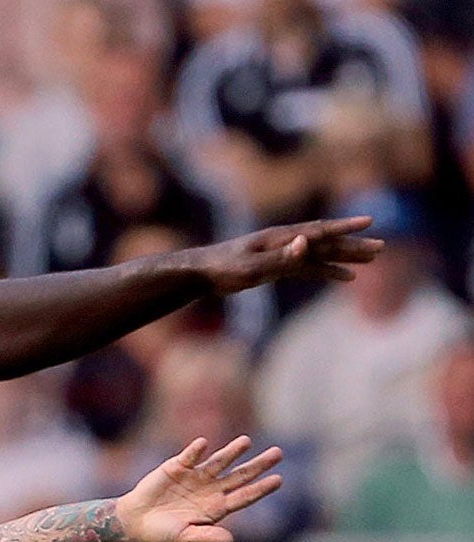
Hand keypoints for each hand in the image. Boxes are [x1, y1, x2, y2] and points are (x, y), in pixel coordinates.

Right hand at [115, 436, 283, 541]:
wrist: (136, 521)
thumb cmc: (163, 533)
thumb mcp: (185, 538)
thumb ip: (207, 538)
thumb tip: (230, 540)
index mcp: (217, 507)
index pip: (245, 496)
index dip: (261, 488)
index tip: (278, 480)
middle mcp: (211, 489)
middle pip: (240, 475)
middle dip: (259, 465)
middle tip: (278, 453)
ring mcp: (196, 476)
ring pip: (220, 461)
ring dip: (233, 451)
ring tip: (246, 441)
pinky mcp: (178, 466)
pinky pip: (189, 456)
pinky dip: (195, 450)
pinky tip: (203, 444)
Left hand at [192, 216, 382, 295]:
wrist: (201, 272)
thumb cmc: (223, 268)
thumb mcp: (252, 266)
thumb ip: (280, 256)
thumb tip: (307, 241)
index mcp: (282, 238)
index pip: (319, 231)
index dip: (344, 228)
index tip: (369, 222)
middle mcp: (287, 242)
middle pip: (327, 243)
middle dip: (353, 245)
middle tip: (381, 248)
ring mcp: (284, 253)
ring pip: (322, 254)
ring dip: (346, 257)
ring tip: (372, 259)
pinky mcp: (279, 266)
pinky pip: (311, 268)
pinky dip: (329, 271)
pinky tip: (346, 278)